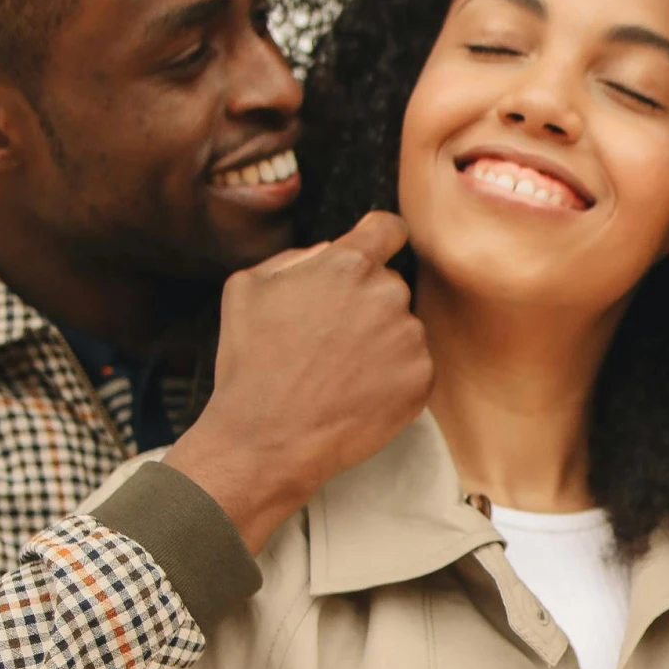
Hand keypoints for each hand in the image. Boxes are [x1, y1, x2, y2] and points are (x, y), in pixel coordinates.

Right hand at [165, 209, 432, 553]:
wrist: (267, 439)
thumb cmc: (251, 365)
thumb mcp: (247, 288)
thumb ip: (295, 258)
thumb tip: (328, 251)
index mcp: (348, 264)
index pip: (387, 228)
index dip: (379, 239)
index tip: (374, 252)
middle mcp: (387, 294)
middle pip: (389, 283)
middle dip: (365, 302)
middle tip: (329, 339)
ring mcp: (409, 338)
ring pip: (401, 326)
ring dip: (379, 341)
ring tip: (337, 372)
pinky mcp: (421, 380)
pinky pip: (412, 366)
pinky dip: (391, 377)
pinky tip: (355, 393)